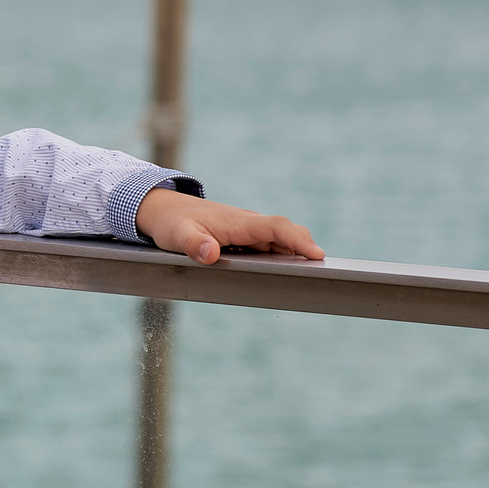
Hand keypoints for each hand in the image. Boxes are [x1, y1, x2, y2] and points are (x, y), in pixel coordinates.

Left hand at [135, 187, 322, 265]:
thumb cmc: (172, 223)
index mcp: (237, 222)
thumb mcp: (176, 236)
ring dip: (297, 254)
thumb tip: (210, 254)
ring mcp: (248, 231)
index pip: (275, 227)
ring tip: (311, 276)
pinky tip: (291, 272)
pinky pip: (271, 246)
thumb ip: (193, 245)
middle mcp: (248, 224)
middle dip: (305, 247)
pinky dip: (285, 256)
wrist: (166, 210)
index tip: (317, 254)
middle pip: (285, 233)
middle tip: (322, 271)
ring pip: (280, 241)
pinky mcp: (246, 239)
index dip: (297, 239)